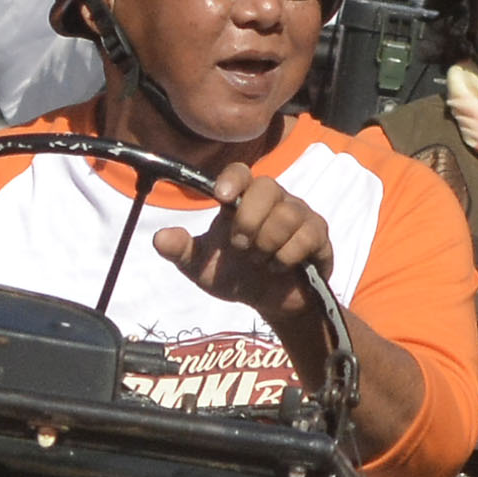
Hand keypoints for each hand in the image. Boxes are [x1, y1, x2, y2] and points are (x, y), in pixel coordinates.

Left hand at [150, 164, 427, 465]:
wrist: (270, 304)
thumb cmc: (237, 276)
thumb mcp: (203, 268)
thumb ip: (182, 252)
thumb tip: (159, 238)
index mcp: (243, 200)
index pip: (241, 172)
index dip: (233, 179)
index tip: (221, 197)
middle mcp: (273, 200)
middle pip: (267, 187)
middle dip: (249, 221)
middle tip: (240, 247)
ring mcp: (299, 214)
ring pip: (287, 214)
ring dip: (267, 244)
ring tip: (260, 261)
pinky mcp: (319, 234)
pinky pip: (307, 235)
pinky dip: (287, 256)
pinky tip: (279, 267)